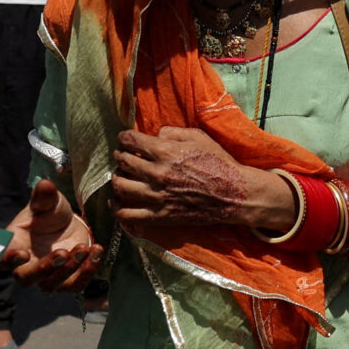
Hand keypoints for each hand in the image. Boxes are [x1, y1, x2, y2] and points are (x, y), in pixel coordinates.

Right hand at [3, 179, 98, 290]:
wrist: (69, 224)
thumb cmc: (50, 214)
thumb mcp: (48, 203)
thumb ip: (44, 197)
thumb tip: (45, 185)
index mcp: (15, 245)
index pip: (2, 258)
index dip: (8, 259)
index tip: (22, 253)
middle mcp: (27, 265)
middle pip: (26, 278)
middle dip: (43, 269)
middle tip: (62, 252)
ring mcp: (47, 277)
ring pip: (51, 285)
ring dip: (68, 269)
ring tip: (82, 247)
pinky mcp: (67, 281)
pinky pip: (76, 285)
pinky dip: (87, 271)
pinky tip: (96, 251)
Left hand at [112, 127, 294, 235]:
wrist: (233, 193)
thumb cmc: (218, 162)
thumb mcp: (198, 137)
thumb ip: (172, 132)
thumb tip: (153, 135)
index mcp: (166, 152)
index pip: (130, 140)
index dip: (123, 137)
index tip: (125, 139)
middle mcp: (158, 173)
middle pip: (123, 162)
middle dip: (119, 156)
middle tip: (122, 156)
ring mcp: (157, 196)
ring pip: (121, 186)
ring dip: (116, 178)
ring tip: (120, 176)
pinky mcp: (160, 216)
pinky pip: (128, 215)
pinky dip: (116, 208)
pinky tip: (114, 201)